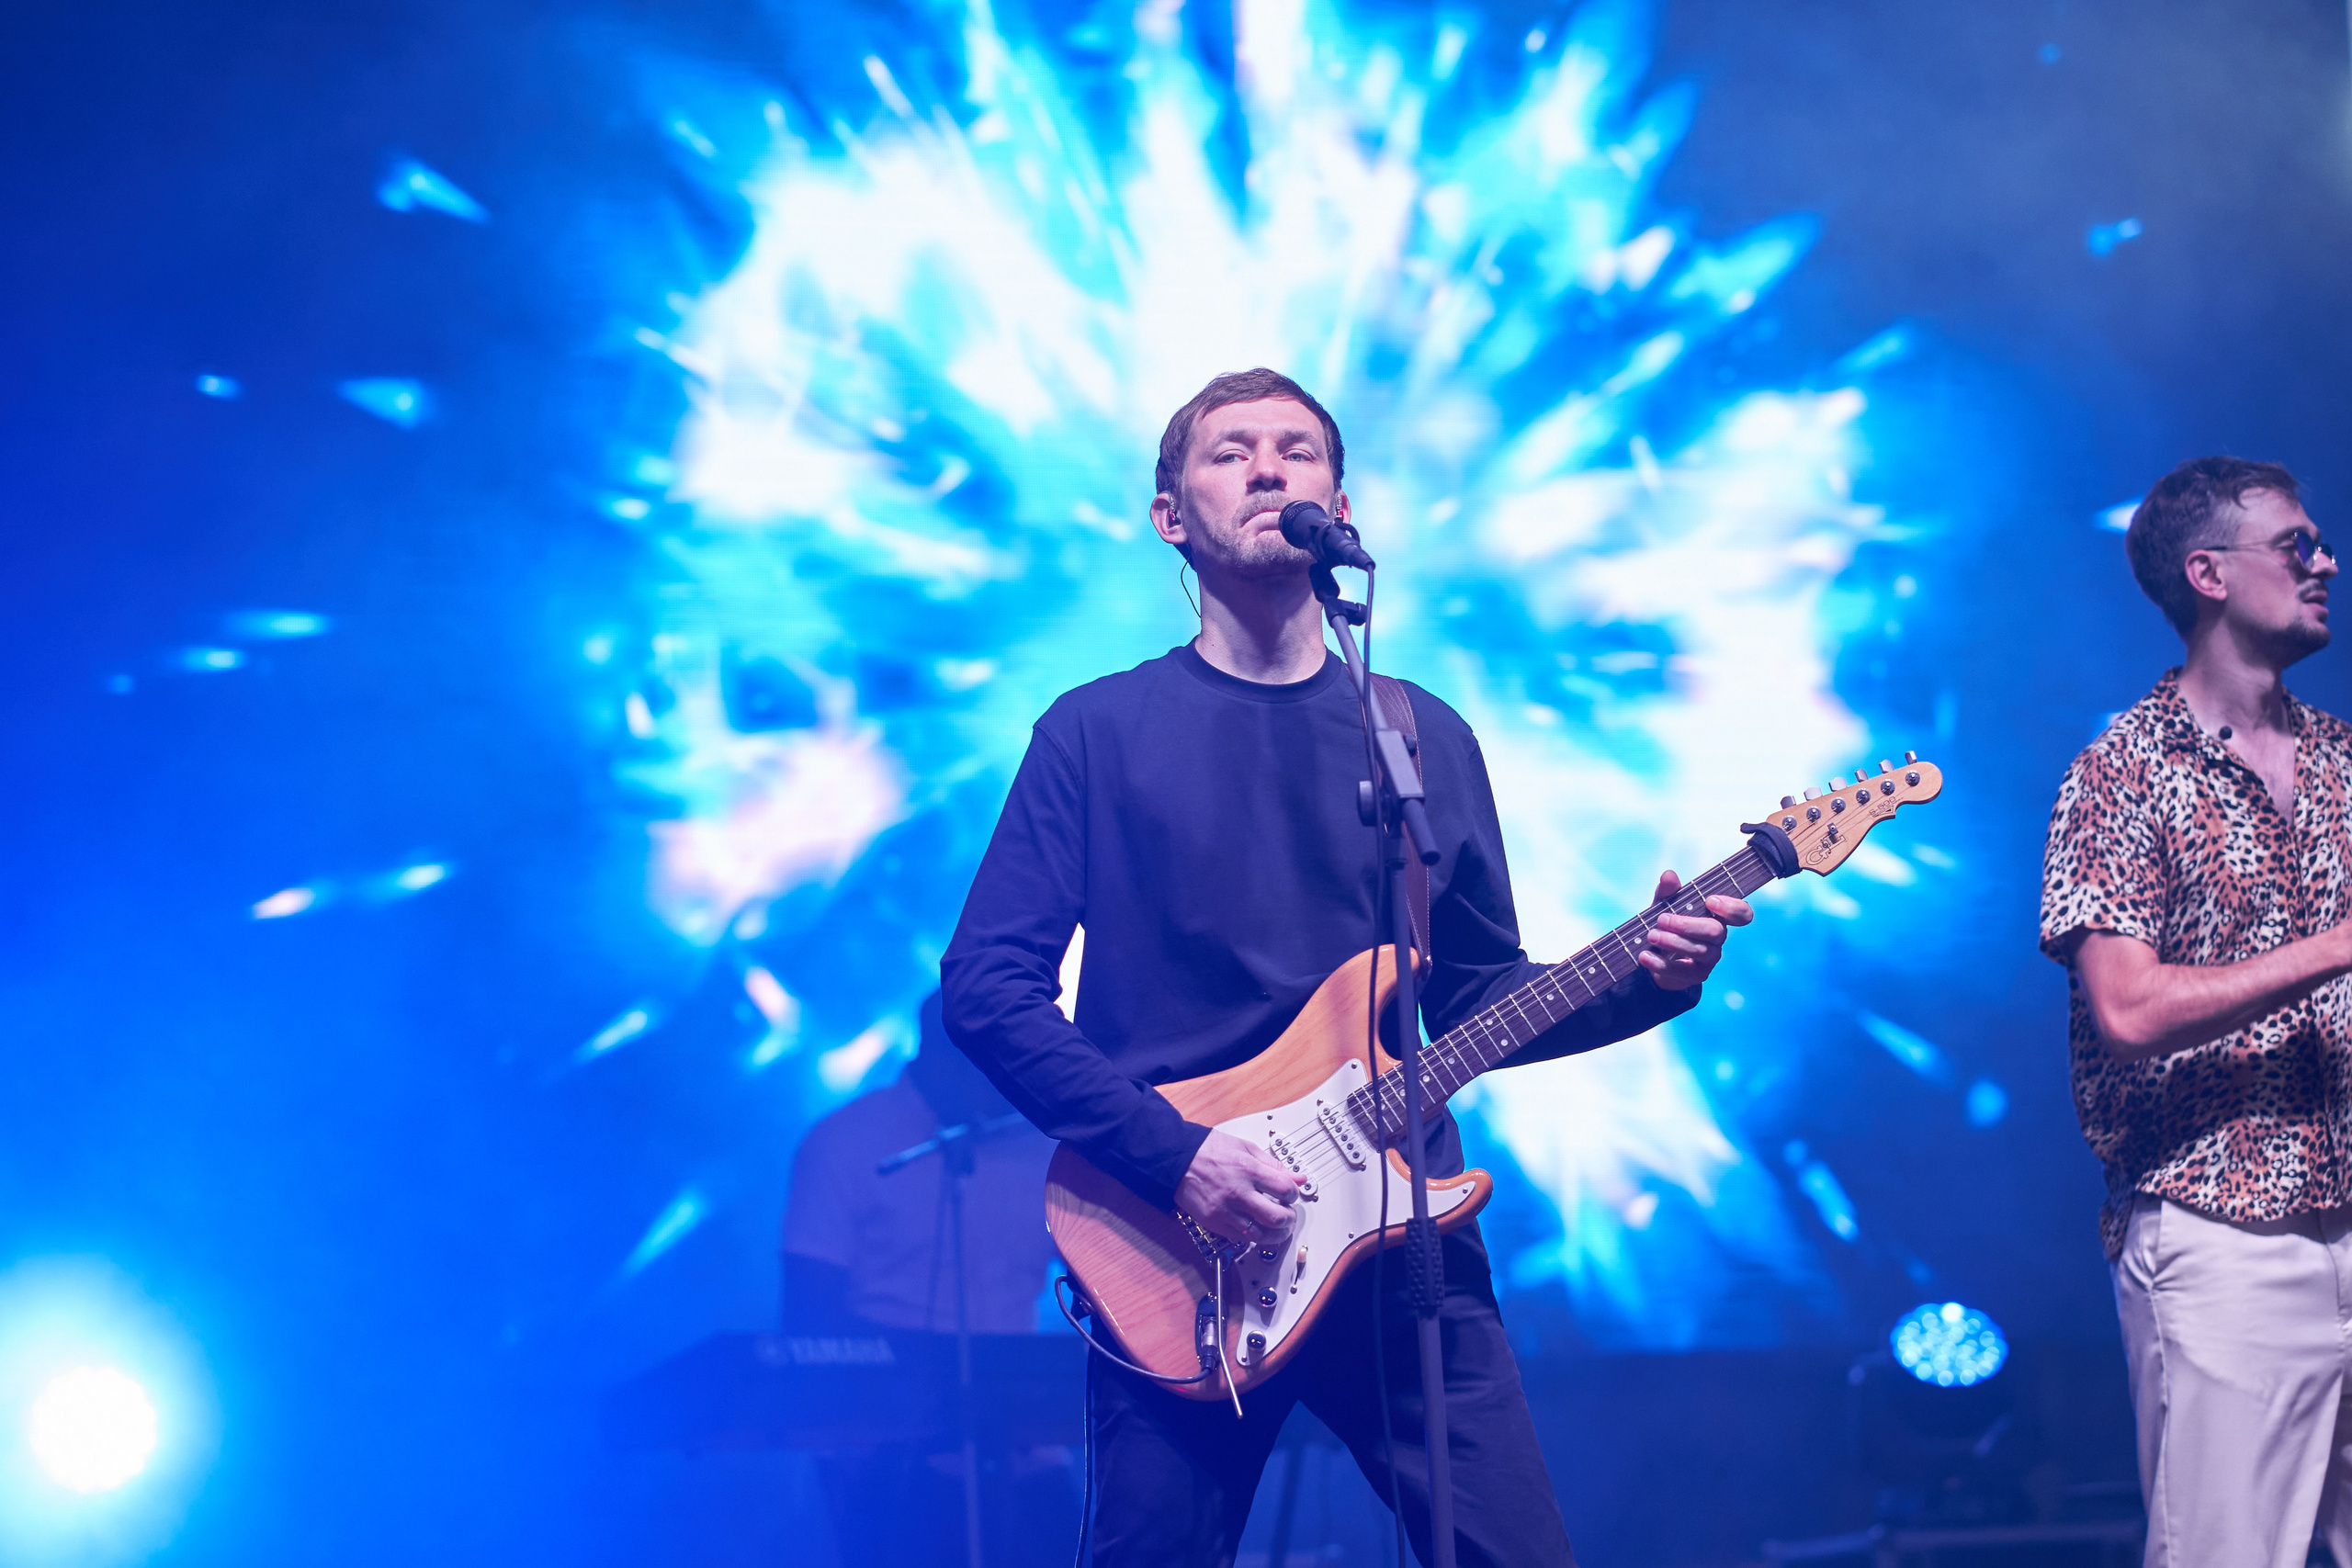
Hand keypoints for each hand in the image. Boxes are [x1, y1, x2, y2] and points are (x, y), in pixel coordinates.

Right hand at [1174, 1129, 1303, 1244]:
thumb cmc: (1208, 1150)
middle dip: (1289, 1220)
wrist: (1176, 1160)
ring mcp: (1226, 1211)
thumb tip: (1297, 1178)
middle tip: (1288, 1216)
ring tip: (1277, 1228)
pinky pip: (1241, 1239)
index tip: (1291, 1194)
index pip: (1285, 1190)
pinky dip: (1253, 1237)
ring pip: (1261, 1235)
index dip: (1294, 1194)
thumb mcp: (1245, 1148)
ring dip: (1275, 1234)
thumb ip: (1273, 1165)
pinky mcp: (1215, 1223)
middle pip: (1277, 1217)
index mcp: (1249, 1170)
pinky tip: (1256, 1228)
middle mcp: (1239, 1193)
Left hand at [1638, 869, 1751, 989]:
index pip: (1741, 914)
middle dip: (1686, 924)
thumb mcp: (1665, 906)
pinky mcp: (1696, 975)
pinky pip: (1682, 971)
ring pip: (1698, 950)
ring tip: (1650, 936)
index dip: (1732, 908)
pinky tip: (1645, 956)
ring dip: (1671, 942)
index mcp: (1717, 917)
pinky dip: (1661, 963)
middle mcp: (1718, 938)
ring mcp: (1709, 958)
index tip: (1709, 901)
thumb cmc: (1667, 925)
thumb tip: (1668, 875)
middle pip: (1715, 931)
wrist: (1657, 956)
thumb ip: (1668, 892)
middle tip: (1660, 920)